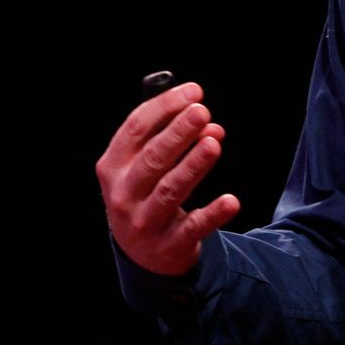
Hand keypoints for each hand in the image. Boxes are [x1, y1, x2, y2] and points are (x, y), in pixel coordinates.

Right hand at [95, 81, 241, 276]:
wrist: (141, 253)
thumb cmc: (145, 193)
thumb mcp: (142, 166)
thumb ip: (169, 138)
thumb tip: (209, 124)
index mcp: (113, 166)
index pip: (135, 129)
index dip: (164, 107)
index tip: (194, 91)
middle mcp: (123, 194)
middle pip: (152, 158)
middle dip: (178, 132)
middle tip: (202, 111)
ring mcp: (144, 221)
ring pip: (170, 190)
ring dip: (193, 165)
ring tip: (214, 142)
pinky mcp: (169, 244)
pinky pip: (193, 227)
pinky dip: (212, 214)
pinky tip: (231, 201)